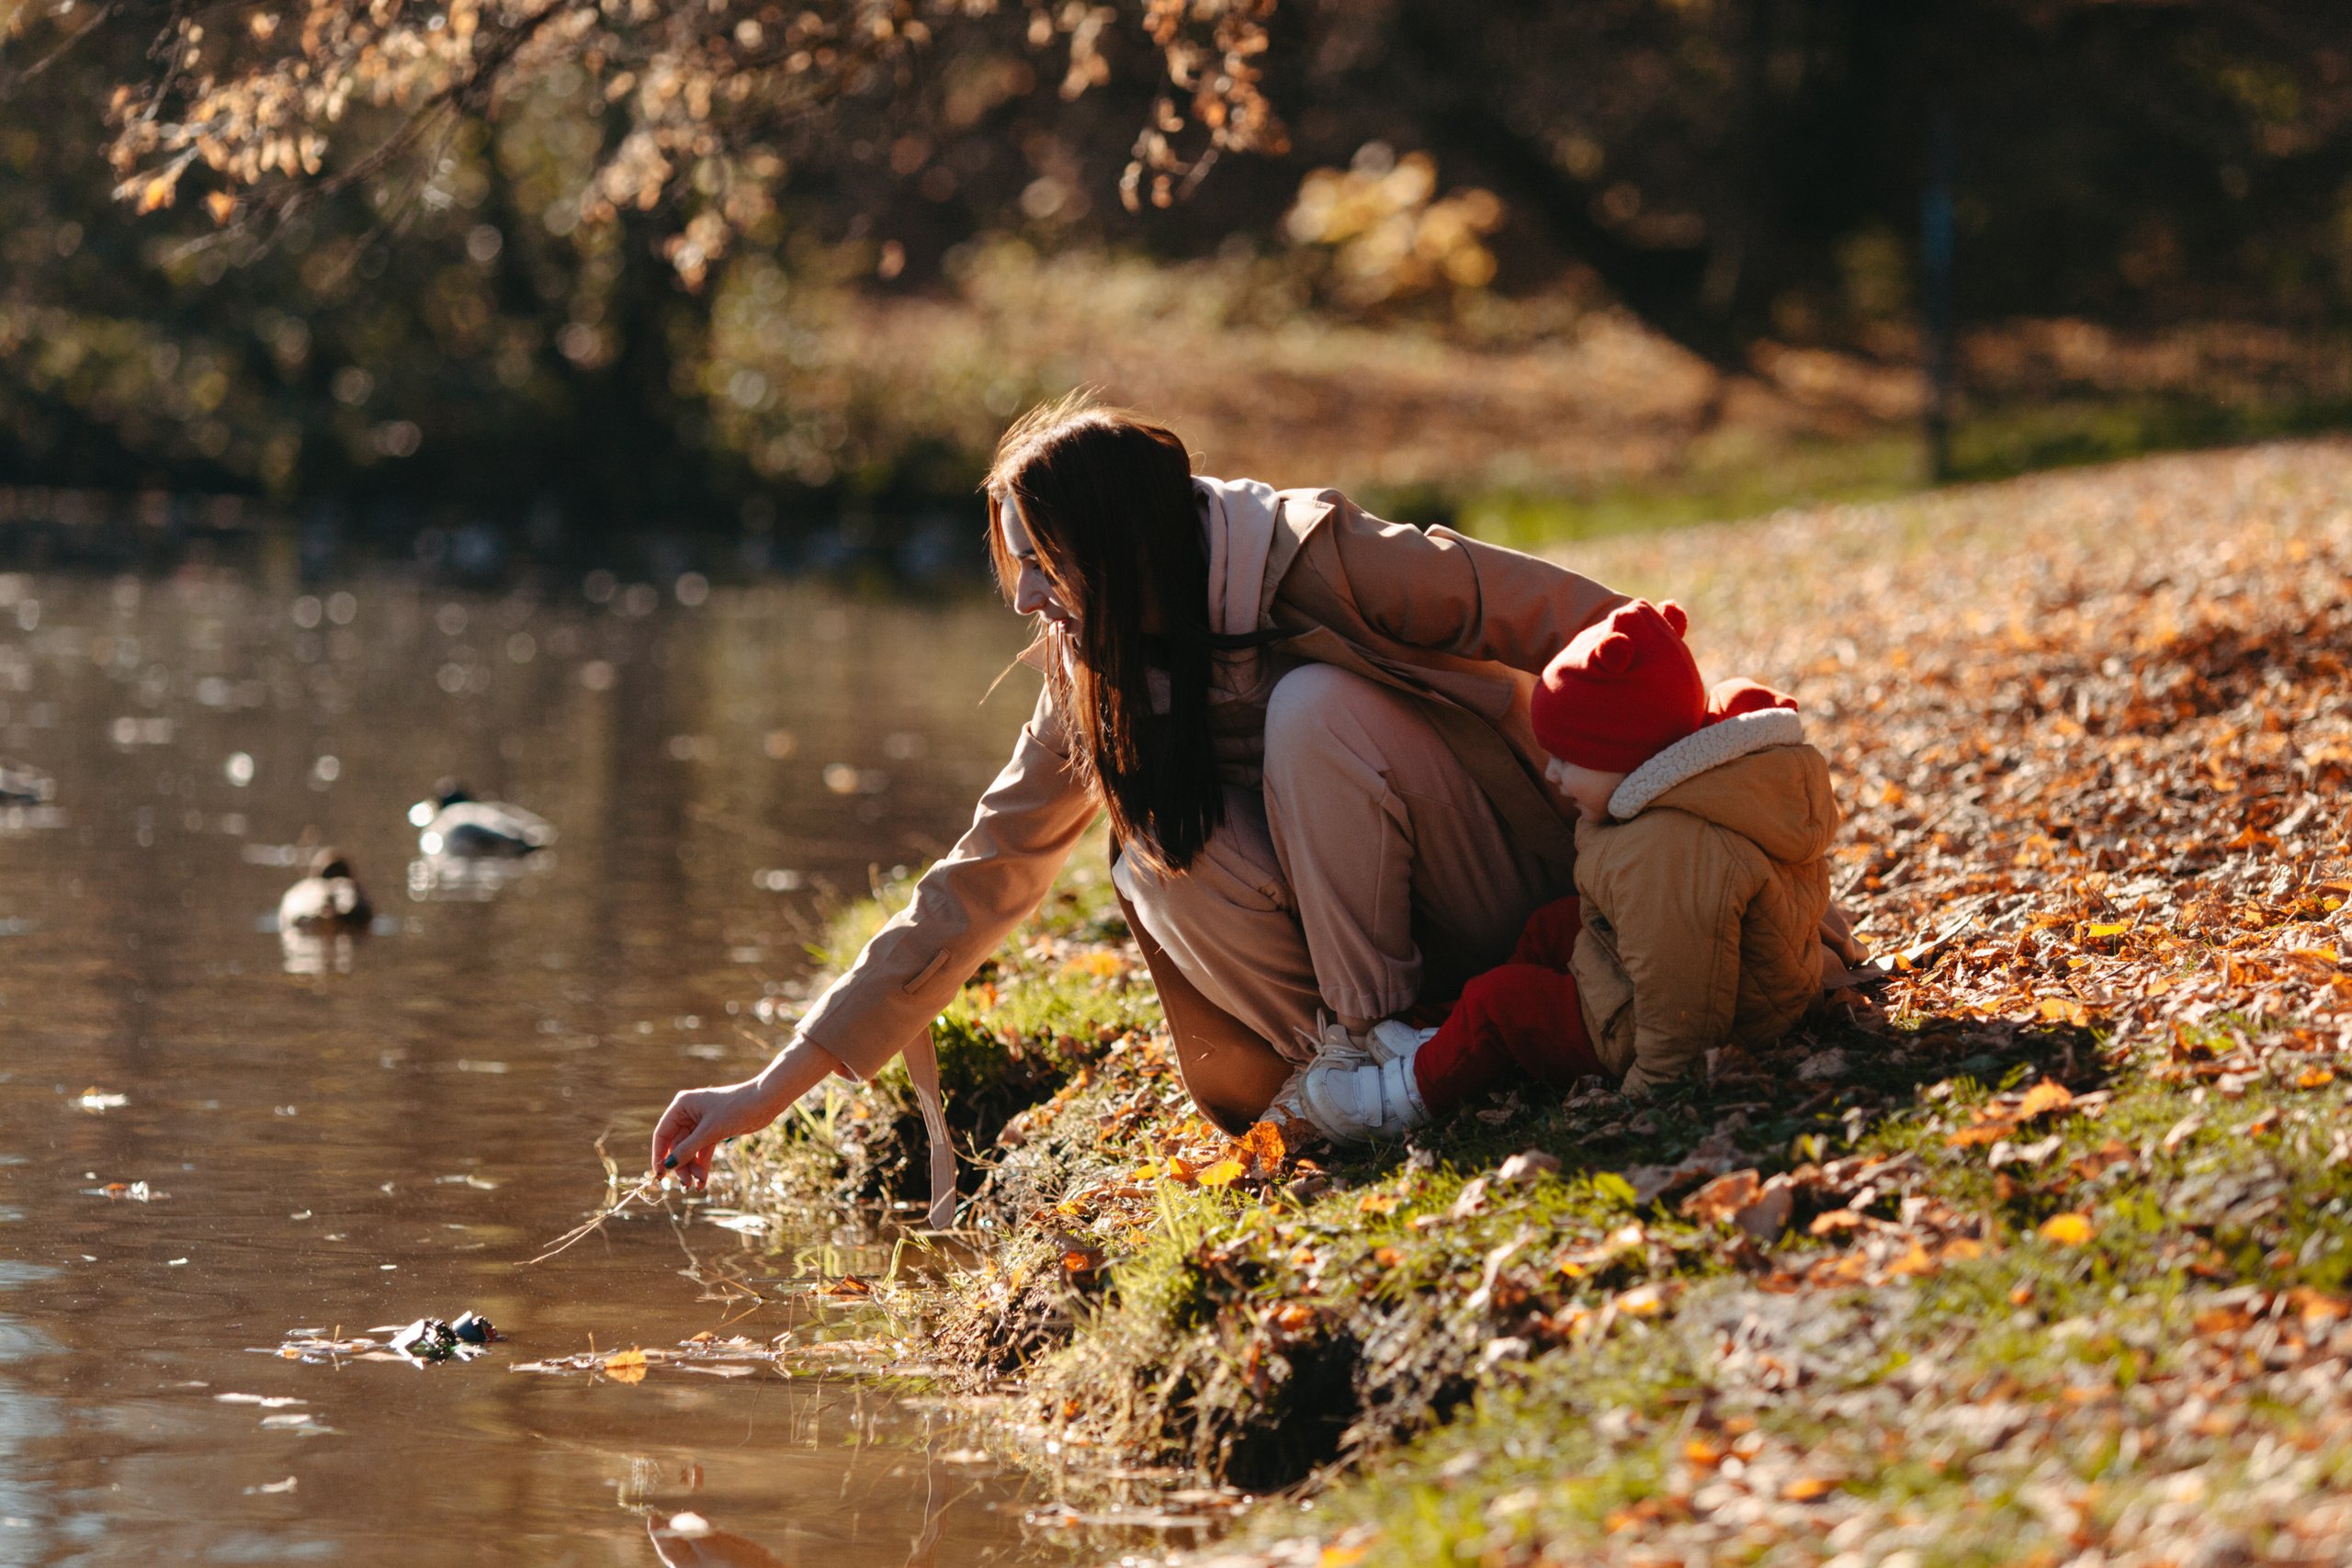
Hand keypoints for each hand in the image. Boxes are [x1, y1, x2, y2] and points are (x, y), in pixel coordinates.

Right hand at [648, 1079, 774, 1189]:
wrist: (765, 1102)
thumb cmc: (736, 1109)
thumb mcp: (709, 1131)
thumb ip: (687, 1149)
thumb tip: (668, 1166)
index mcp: (682, 1106)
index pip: (662, 1134)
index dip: (659, 1155)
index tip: (659, 1175)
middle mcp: (688, 1113)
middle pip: (676, 1145)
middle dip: (681, 1165)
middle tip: (685, 1185)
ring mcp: (701, 1123)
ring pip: (689, 1150)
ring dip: (692, 1168)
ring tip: (696, 1185)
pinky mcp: (713, 1131)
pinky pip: (702, 1151)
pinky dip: (702, 1165)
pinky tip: (702, 1181)